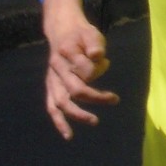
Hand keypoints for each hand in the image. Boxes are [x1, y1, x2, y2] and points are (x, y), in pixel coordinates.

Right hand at [42, 0, 116, 138]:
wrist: (62, 31)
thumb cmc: (80, 34)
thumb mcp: (91, 33)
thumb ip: (94, 44)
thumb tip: (98, 56)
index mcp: (66, 52)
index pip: (84, 68)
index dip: (97, 69)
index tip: (106, 63)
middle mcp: (56, 68)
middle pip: (74, 88)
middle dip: (95, 96)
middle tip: (114, 99)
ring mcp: (52, 79)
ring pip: (61, 101)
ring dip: (77, 113)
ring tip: (94, 121)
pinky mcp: (51, 87)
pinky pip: (52, 107)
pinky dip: (59, 121)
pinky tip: (68, 134)